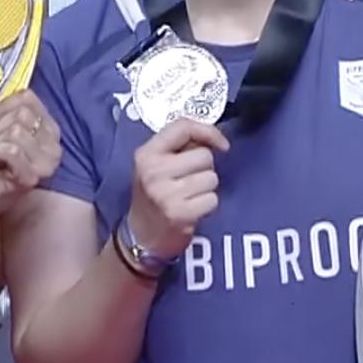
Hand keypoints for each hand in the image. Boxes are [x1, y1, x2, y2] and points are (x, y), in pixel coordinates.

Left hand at [0, 92, 61, 215]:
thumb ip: (4, 113)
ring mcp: (45, 163)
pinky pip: (12, 150)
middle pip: (22, 114)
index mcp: (48, 127)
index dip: (1, 106)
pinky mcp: (31, 177)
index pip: (27, 99)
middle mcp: (53, 145)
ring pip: (17, 131)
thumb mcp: (0, 130)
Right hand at [126, 119, 228, 256]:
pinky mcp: (180, 214)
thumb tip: (216, 138)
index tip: (222, 144)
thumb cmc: (154, 194)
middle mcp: (154, 171)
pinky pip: (212, 199)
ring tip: (190, 195)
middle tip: (189, 180)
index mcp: (147, 153)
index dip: (208, 131)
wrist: (141, 235)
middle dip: (204, 167)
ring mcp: (166, 193)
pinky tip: (193, 209)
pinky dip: (207, 205)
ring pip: (211, 177)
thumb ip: (179, 146)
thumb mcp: (155, 164)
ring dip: (207, 187)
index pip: (182, 127)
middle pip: (204, 156)